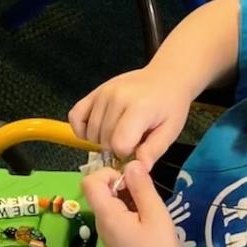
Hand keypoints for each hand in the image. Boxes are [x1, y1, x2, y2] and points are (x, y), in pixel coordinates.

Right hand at [68, 66, 191, 169]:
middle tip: (130, 140)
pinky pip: (75, 116)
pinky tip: (97, 130)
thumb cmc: (170, 106)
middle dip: (115, 148)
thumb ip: (153, 150)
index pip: (119, 145)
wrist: (165, 77)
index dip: (127, 154)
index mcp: (139, 108)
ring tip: (118, 133)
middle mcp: (117, 98)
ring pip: (91, 133)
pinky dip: (82, 128)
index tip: (137, 149)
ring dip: (101, 140)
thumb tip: (138, 169)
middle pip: (104, 141)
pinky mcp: (93, 92)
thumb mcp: (170, 130)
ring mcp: (102, 93)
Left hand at [80, 163, 185, 246]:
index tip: (131, 180)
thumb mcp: (155, 213)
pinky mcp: (115, 240)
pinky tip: (147, 219)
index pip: (89, 182)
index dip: (107, 173)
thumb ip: (141, 187)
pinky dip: (128, 209)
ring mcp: (106, 233)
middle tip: (144, 194)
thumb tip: (131, 163)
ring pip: (108, 203)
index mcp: (106, 216)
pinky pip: (115, 215)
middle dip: (120, 184)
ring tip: (149, 208)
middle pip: (99, 191)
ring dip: (126, 197)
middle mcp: (101, 223)